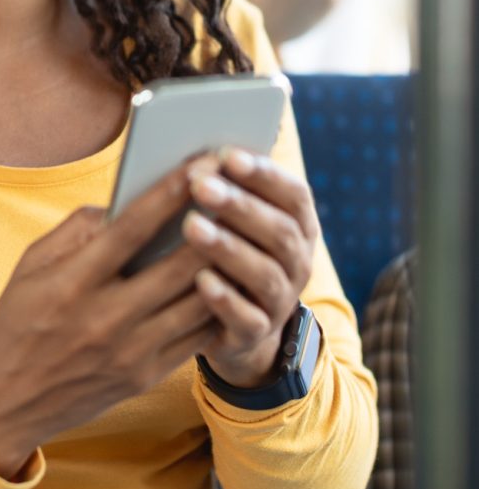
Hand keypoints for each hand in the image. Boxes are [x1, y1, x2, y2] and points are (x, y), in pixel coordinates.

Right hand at [0, 158, 222, 479]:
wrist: (8, 401)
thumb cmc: (20, 319)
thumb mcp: (32, 264)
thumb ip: (77, 228)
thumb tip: (123, 201)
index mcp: (73, 282)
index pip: (131, 229)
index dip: (170, 193)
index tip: (200, 164)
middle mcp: (105, 317)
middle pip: (176, 266)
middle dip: (213, 224)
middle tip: (239, 190)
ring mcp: (130, 351)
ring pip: (197, 302)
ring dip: (226, 264)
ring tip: (247, 231)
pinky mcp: (147, 376)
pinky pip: (196, 337)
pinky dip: (219, 306)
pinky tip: (233, 279)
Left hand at [181, 148, 318, 388]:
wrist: (238, 326)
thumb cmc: (230, 251)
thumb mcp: (237, 221)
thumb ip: (229, 189)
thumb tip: (197, 154)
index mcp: (298, 226)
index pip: (295, 194)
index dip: (264, 174)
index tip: (228, 155)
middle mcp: (298, 262)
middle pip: (279, 231)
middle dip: (240, 205)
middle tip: (201, 185)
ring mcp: (280, 301)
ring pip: (264, 274)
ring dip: (228, 247)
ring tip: (191, 225)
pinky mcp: (256, 334)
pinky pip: (246, 319)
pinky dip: (224, 299)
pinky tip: (200, 280)